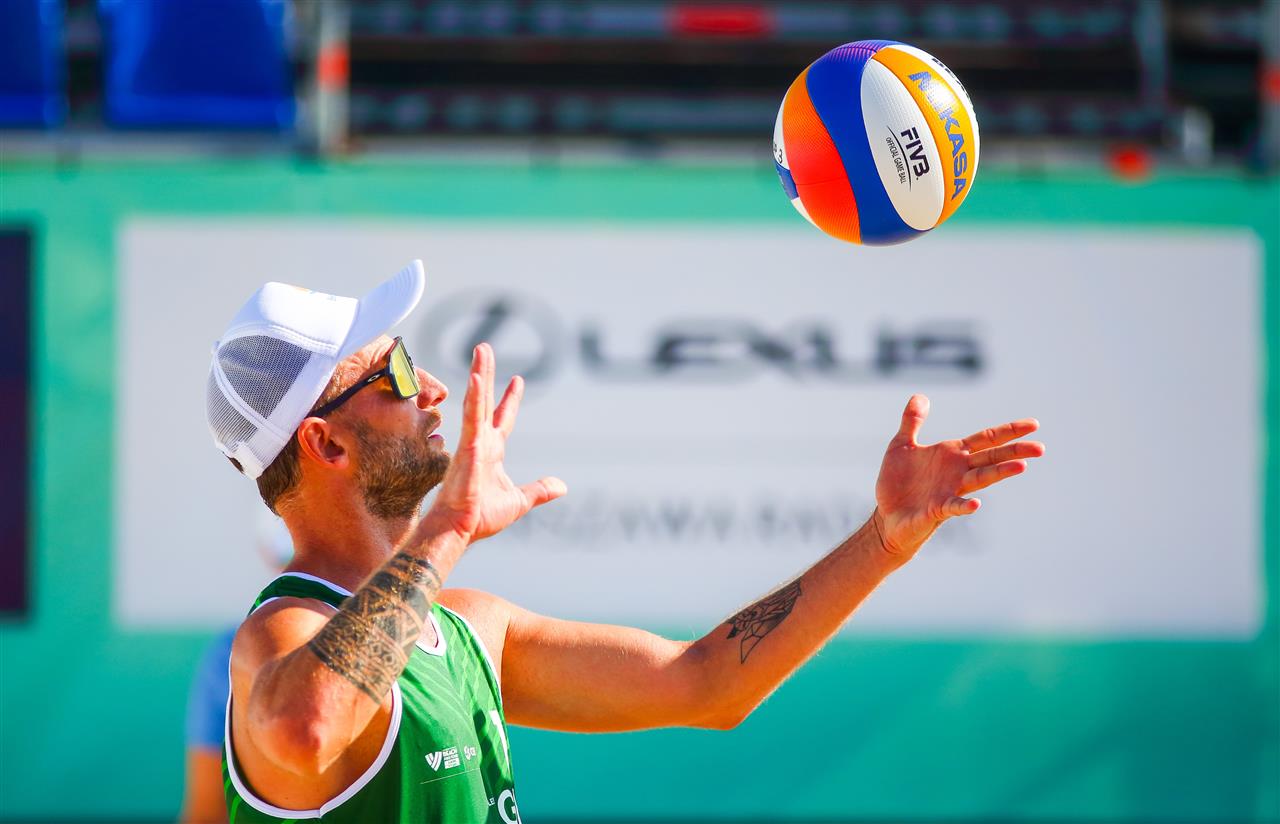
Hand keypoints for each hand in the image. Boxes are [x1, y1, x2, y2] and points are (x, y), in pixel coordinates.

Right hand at [427, 343, 565, 542]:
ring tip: (481, 350)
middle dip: (486, 373)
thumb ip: (540, 490)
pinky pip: (472, 418)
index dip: (509, 399)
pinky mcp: (468, 448)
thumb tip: (562, 486)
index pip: (502, 418)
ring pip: (476, 401)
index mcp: (492, 451)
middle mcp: (481, 441)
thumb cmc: (481, 517)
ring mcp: (472, 442)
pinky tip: (478, 379)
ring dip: (480, 374)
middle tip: (485, 348)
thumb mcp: (519, 501)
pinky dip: (475, 398)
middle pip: (484, 400)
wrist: (460, 530)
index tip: (518, 380)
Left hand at [873, 395, 1042, 558]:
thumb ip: (912, 421)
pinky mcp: (936, 510)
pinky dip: (964, 506)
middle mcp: (957, 472)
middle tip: (1040, 448)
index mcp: (952, 454)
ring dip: (999, 473)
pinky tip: (976, 505)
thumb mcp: (901, 445)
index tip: (1034, 424)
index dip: (1008, 431)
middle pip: (991, 458)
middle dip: (1015, 452)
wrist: (886, 515)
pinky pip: (953, 507)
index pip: (986, 439)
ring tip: (1021, 467)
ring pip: (979, 479)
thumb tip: (919, 396)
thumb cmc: (897, 482)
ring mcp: (949, 491)